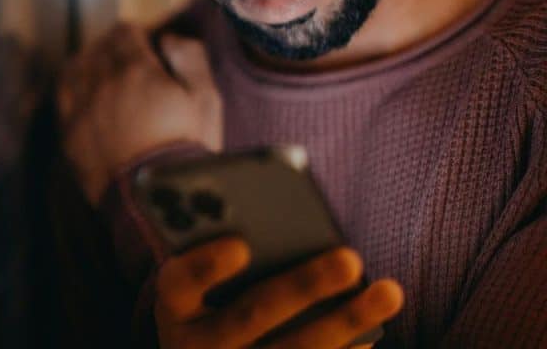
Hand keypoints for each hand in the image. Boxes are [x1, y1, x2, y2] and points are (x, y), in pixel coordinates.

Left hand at [58, 23, 222, 204]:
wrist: (160, 202)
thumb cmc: (190, 149)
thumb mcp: (206, 99)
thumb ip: (190, 59)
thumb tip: (169, 38)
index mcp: (136, 69)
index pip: (125, 32)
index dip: (138, 34)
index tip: (149, 43)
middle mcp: (101, 84)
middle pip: (99, 49)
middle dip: (114, 47)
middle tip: (129, 57)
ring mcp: (81, 111)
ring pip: (74, 69)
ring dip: (88, 64)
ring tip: (103, 73)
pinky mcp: (70, 137)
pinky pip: (63, 99)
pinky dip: (73, 89)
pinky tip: (85, 97)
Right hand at [155, 238, 403, 348]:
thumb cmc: (209, 295)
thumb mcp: (199, 275)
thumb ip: (220, 245)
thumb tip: (288, 226)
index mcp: (173, 306)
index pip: (179, 283)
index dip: (205, 266)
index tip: (240, 244)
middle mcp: (197, 347)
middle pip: (251, 316)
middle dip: (304, 286)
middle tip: (349, 258)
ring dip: (346, 322)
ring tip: (389, 290)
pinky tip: (373, 327)